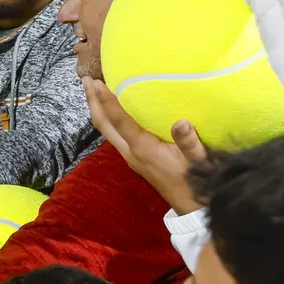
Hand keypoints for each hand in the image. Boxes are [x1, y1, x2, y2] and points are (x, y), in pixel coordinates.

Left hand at [84, 77, 206, 213]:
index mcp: (142, 148)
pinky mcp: (133, 156)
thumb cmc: (195, 180)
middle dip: (92, 101)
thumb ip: (190, 143)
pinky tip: (111, 107)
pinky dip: (108, 116)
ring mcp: (129, 155)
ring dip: (97, 108)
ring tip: (93, 87)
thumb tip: (182, 122)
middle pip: (102, 124)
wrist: (190, 205)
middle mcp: (130, 151)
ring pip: (106, 129)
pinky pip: (113, 133)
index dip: (107, 101)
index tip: (96, 82)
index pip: (119, 121)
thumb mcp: (198, 161)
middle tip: (85, 78)